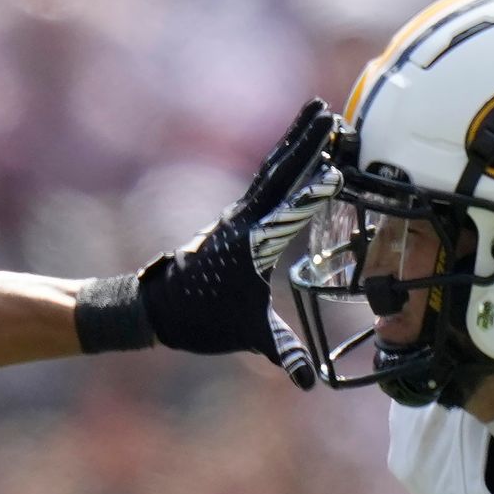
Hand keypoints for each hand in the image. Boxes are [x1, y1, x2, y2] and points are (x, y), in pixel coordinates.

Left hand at [95, 102, 332, 361]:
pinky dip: (284, 158)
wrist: (157, 309)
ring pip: (273, 169)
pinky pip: (266, 178)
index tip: (336, 171)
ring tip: (319, 111)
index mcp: (251, 245)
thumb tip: (309, 382)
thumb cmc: (201, 320)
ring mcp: (240, 215)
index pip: (288, 214)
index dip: (311, 195)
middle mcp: (244, 222)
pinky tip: (296, 146)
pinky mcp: (237, 216)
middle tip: (330, 111)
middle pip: (281, 173)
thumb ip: (281, 352)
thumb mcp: (246, 336)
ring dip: (296, 140)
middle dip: (306, 143)